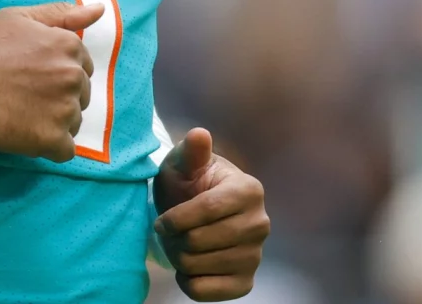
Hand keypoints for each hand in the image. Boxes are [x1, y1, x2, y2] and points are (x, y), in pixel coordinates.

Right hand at [0, 1, 102, 161]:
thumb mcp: (20, 18)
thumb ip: (62, 14)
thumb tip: (100, 9)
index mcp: (69, 47)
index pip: (81, 66)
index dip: (57, 70)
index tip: (34, 74)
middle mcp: (73, 77)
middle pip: (79, 94)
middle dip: (58, 95)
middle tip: (26, 93)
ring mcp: (65, 109)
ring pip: (73, 121)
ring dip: (54, 120)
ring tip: (23, 112)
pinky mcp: (53, 139)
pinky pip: (65, 149)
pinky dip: (50, 145)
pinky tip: (27, 133)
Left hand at [152, 128, 269, 300]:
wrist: (192, 213)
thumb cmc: (187, 183)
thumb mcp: (182, 163)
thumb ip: (190, 151)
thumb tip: (199, 134)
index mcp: (249, 190)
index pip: (207, 209)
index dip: (176, 217)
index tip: (161, 220)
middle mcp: (260, 223)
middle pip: (199, 241)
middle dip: (173, 238)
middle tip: (169, 231)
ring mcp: (255, 255)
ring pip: (198, 265)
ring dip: (177, 256)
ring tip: (179, 243)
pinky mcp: (245, 282)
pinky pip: (204, 291)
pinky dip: (186, 280)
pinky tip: (189, 264)